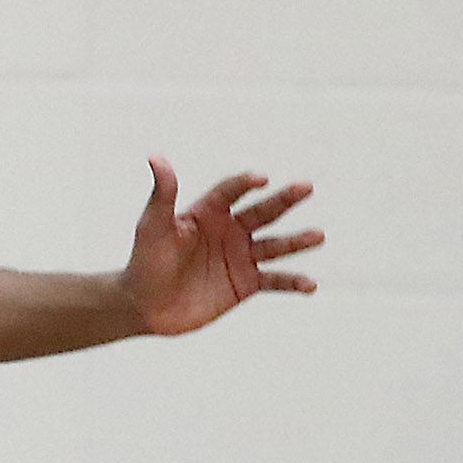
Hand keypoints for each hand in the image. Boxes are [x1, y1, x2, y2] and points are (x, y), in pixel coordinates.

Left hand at [120, 159, 321, 335]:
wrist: (145, 306)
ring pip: (275, 245)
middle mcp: (230, 231)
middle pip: (262, 211)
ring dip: (297, 241)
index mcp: (208, 213)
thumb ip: (162, 194)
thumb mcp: (152, 227)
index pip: (231, 191)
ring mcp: (240, 257)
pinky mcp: (246, 284)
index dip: (245, 184)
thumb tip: (156, 157)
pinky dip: (293, 282)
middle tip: (307, 187)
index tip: (261, 179)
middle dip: (285, 199)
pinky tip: (311, 285)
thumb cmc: (144, 261)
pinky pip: (275, 280)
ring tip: (318, 236)